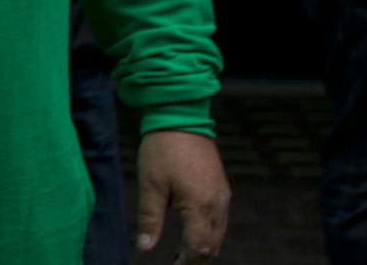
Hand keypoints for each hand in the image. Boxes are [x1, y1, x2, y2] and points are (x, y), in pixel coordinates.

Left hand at [135, 130, 228, 262]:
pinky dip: (208, 233)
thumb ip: (150, 219)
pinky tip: (192, 232)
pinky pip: (220, 219)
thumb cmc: (162, 149)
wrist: (181, 116)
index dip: (185, 263)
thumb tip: (145, 247)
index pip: (198, 248)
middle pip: (213, 246)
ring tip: (181, 255)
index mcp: (200, 205)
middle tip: (176, 264)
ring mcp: (222, 195)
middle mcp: (217, 203)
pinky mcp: (221, 187)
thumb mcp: (151, 184)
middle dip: (196, 260)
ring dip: (203, 248)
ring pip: (219, 234)